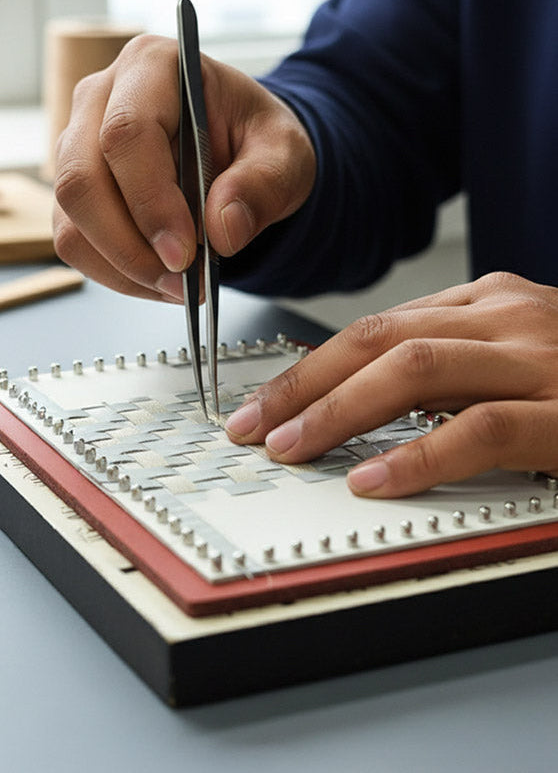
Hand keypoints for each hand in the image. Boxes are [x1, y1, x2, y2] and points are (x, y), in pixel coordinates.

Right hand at [52, 34, 314, 300]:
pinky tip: (159, 279)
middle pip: (80, 179)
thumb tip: (223, 231)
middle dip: (129, 246)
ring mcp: (76, 145)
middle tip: (181, 283)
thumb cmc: (254, 138)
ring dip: (123, 267)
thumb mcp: (285, 153)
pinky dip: (115, 273)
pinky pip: (75, 242)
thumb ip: (263, 185)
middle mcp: (99, 99)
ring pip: (70, 218)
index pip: (126, 133)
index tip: (185, 253)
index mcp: (152, 67)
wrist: (237, 150)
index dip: (150, 201)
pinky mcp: (75, 191)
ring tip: (179, 286)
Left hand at [225, 272, 557, 496]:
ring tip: (290, 448)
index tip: (265, 402)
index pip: (376, 327)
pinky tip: (374, 480)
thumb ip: (453, 363)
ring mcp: (542, 359)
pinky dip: (418, 455)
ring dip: (339, 412)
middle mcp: (508, 316)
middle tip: (252, 426)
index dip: (311, 367)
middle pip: (379, 342)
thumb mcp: (518, 350)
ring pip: (415, 371)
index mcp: (489, 302)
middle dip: (304, 386)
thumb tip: (363, 399)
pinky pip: (480, 430)